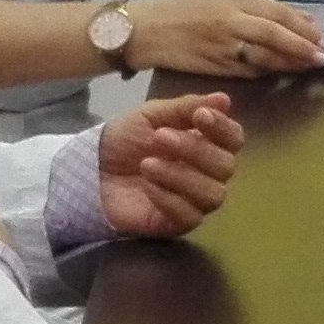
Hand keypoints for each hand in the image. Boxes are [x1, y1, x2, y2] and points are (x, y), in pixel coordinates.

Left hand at [97, 94, 245, 238]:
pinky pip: (190, 216)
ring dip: (180, 176)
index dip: (223, 128)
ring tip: (147, 164)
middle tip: (160, 138)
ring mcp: (194, 200)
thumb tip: (224, 99)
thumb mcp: (151, 116)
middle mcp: (207, 173)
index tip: (200, 116)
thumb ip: (186, 107)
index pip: (234, 139)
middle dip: (195, 150)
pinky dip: (169, 198)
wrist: (90, 169)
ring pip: (213, 195)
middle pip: (226, 167)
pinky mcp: (177, 223)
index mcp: (206, 143)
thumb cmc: (124, 140)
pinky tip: (147, 186)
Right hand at [123, 0, 323, 79]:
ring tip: (309, 66)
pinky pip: (249, 72)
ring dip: (290, 63)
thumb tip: (305, 18)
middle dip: (303, 47)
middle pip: (275, 34)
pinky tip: (281, 72)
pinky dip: (268, 72)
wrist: (148, 30)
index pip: (278, 12)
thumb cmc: (188, 11)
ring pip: (265, 56)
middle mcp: (231, 19)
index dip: (303, 27)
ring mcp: (223, 45)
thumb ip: (262, 7)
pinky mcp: (216, 67)